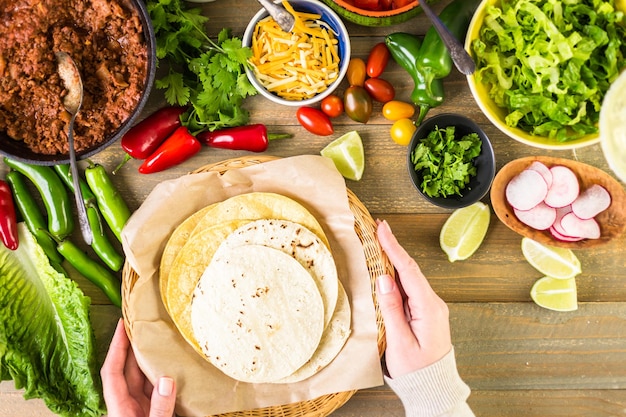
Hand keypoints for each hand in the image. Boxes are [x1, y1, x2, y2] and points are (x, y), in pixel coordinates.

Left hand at [101, 319, 176, 416]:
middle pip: (128, 370)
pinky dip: (163, 374)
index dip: (116, 346)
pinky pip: (156, 389)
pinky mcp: (153, 413)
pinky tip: (173, 364)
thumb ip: (160, 407)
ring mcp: (140, 409)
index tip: (121, 326)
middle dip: (135, 346)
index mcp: (119, 409)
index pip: (112, 371)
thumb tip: (166, 381)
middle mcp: (127, 406)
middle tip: (143, 324)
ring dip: (151, 359)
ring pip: (144, 378)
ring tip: (159, 337)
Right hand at [375, 220, 451, 378]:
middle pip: (409, 269)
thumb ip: (392, 309)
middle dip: (392, 247)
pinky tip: (384, 270)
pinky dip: (395, 275)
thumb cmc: (415, 370)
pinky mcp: (424, 313)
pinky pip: (408, 288)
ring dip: (393, 260)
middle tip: (376, 227)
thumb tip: (383, 279)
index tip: (382, 228)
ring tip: (377, 242)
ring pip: (408, 278)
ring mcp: (430, 307)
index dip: (393, 247)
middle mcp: (433, 303)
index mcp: (429, 308)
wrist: (433, 388)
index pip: (408, 271)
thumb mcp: (399, 342)